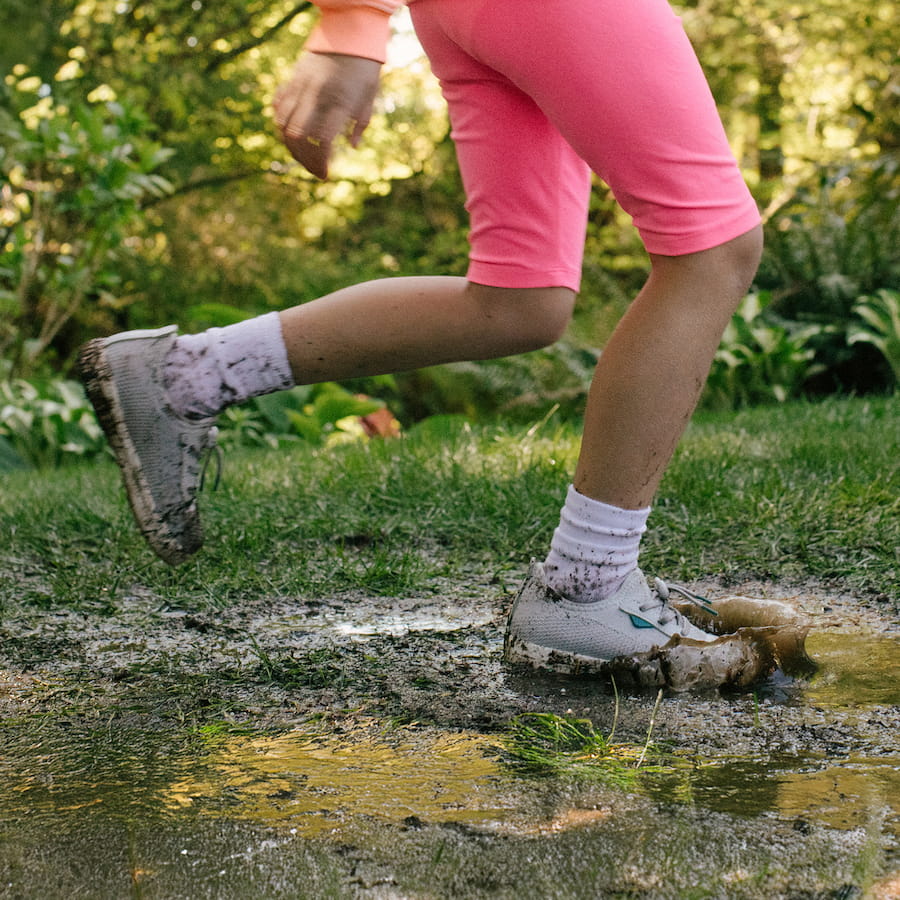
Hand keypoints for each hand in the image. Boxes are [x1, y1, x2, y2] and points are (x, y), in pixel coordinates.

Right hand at [273, 52, 380, 178]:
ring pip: (282, 123)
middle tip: (314, 170)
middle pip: (298, 137)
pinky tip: (290, 133)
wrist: (349, 31)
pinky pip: (278, 106)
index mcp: (340, 102)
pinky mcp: (292, 78)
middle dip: (304, 160)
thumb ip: (361, 124)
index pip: (322, 141)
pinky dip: (280, 123)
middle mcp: (317, 95)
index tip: (325, 174)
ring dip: (290, 145)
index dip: (320, 162)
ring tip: (302, 156)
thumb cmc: (365, 67)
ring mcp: (301, 86)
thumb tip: (352, 147)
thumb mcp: (370, 97)